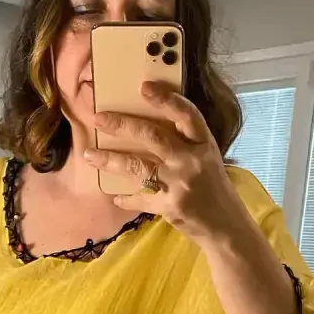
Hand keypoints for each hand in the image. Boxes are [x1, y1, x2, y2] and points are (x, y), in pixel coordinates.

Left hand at [84, 82, 246, 244]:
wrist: (225, 226)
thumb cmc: (213, 188)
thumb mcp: (206, 159)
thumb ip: (184, 143)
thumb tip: (147, 127)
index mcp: (204, 144)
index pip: (186, 115)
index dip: (165, 99)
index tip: (144, 87)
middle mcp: (191, 161)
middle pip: (153, 136)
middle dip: (122, 124)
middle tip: (99, 118)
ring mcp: (179, 184)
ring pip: (138, 166)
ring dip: (110, 159)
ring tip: (89, 154)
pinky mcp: (169, 206)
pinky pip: (140, 198)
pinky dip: (126, 198)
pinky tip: (115, 195)